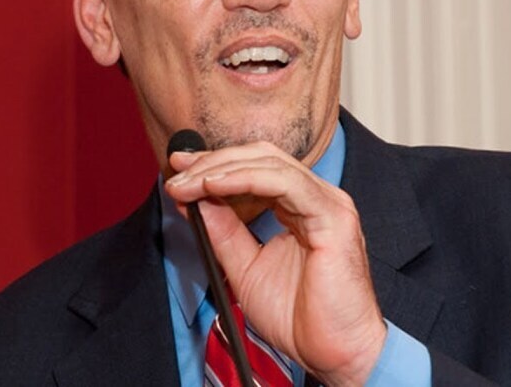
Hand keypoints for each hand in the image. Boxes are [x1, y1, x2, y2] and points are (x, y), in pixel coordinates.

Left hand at [165, 142, 386, 385]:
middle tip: (177, 168)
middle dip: (214, 160)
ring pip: (271, 164)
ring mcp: (328, 204)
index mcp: (301, 207)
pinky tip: (215, 185)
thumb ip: (224, 232)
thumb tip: (197, 200)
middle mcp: (317, 198)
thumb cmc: (300, 319)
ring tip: (189, 180)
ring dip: (222, 169)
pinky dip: (246, 179)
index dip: (216, 163)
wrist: (333, 352)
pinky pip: (286, 184)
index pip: (256, 167)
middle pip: (262, 157)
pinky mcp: (333, 218)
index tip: (179, 168)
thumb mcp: (245, 267)